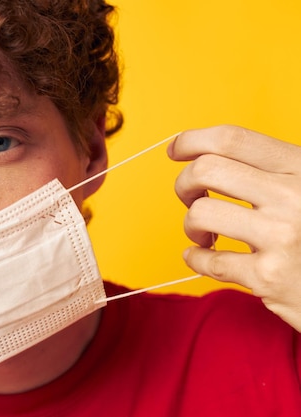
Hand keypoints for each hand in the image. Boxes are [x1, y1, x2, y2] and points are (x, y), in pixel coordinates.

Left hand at [168, 125, 300, 331]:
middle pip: (206, 169)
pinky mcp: (270, 277)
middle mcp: (293, 196)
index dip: (192, 139)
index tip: (175, 150)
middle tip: (192, 198)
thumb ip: (270, 171)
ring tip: (204, 234)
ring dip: (190, 224)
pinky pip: (208, 260)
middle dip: (184, 184)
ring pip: (200, 213)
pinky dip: (194, 257)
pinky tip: (201, 256)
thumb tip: (204, 153)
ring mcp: (282, 237)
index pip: (232, 139)